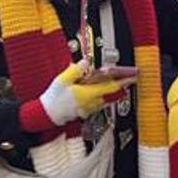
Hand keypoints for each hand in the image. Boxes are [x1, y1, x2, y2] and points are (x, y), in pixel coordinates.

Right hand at [18, 63, 135, 132]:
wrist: (45, 115)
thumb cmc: (53, 99)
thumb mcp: (62, 80)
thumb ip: (75, 70)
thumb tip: (86, 62)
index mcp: (88, 93)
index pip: (111, 87)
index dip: (123, 82)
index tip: (132, 78)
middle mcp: (91, 103)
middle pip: (109, 94)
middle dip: (116, 87)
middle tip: (122, 80)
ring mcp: (88, 109)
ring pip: (104, 100)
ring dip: (107, 93)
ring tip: (106, 86)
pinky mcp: (84, 113)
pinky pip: (96, 105)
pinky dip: (98, 99)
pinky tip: (92, 94)